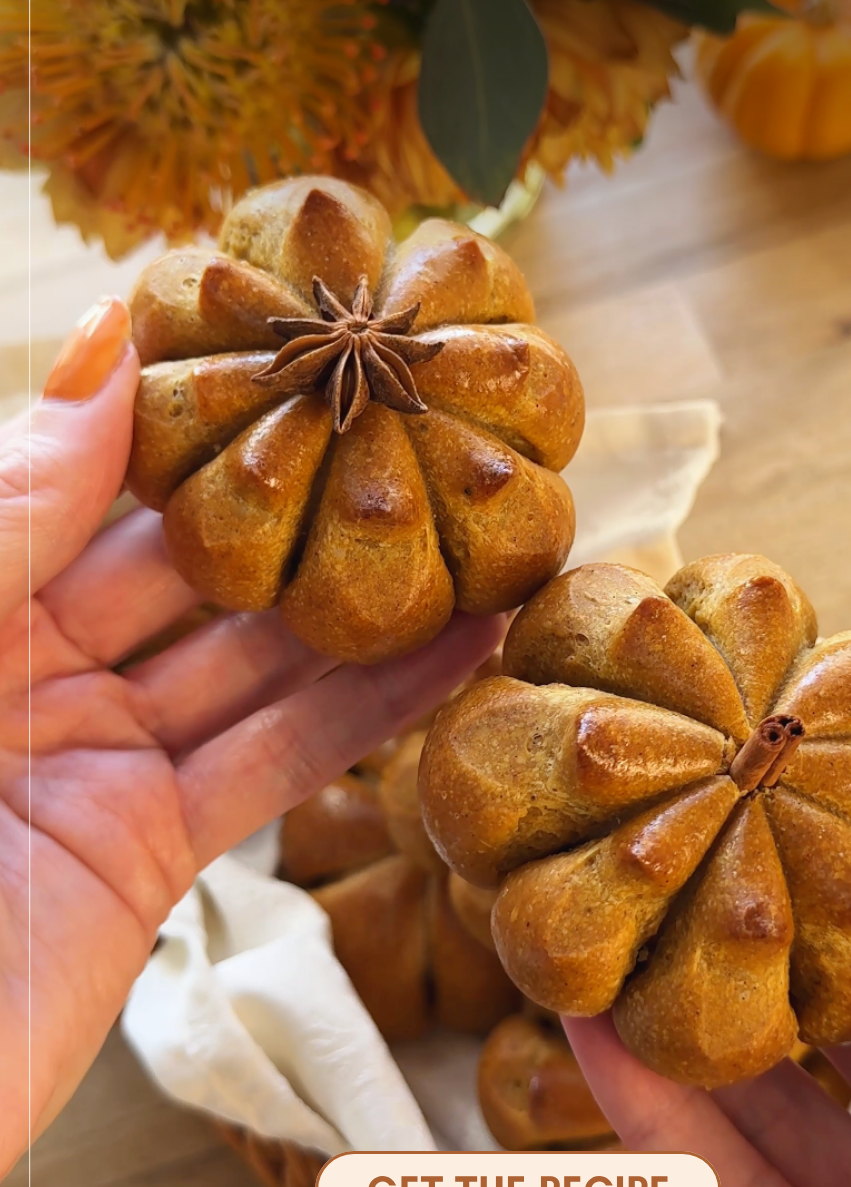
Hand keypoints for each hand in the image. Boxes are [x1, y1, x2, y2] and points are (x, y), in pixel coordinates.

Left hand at [0, 297, 502, 1177]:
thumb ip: (13, 508)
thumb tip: (109, 343)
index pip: (93, 474)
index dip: (188, 407)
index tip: (288, 335)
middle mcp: (28, 663)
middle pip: (189, 560)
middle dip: (296, 496)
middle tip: (413, 419)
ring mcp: (96, 756)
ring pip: (250, 660)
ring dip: (358, 601)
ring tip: (469, 525)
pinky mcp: (148, 851)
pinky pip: (273, 763)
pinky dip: (368, 711)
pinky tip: (456, 650)